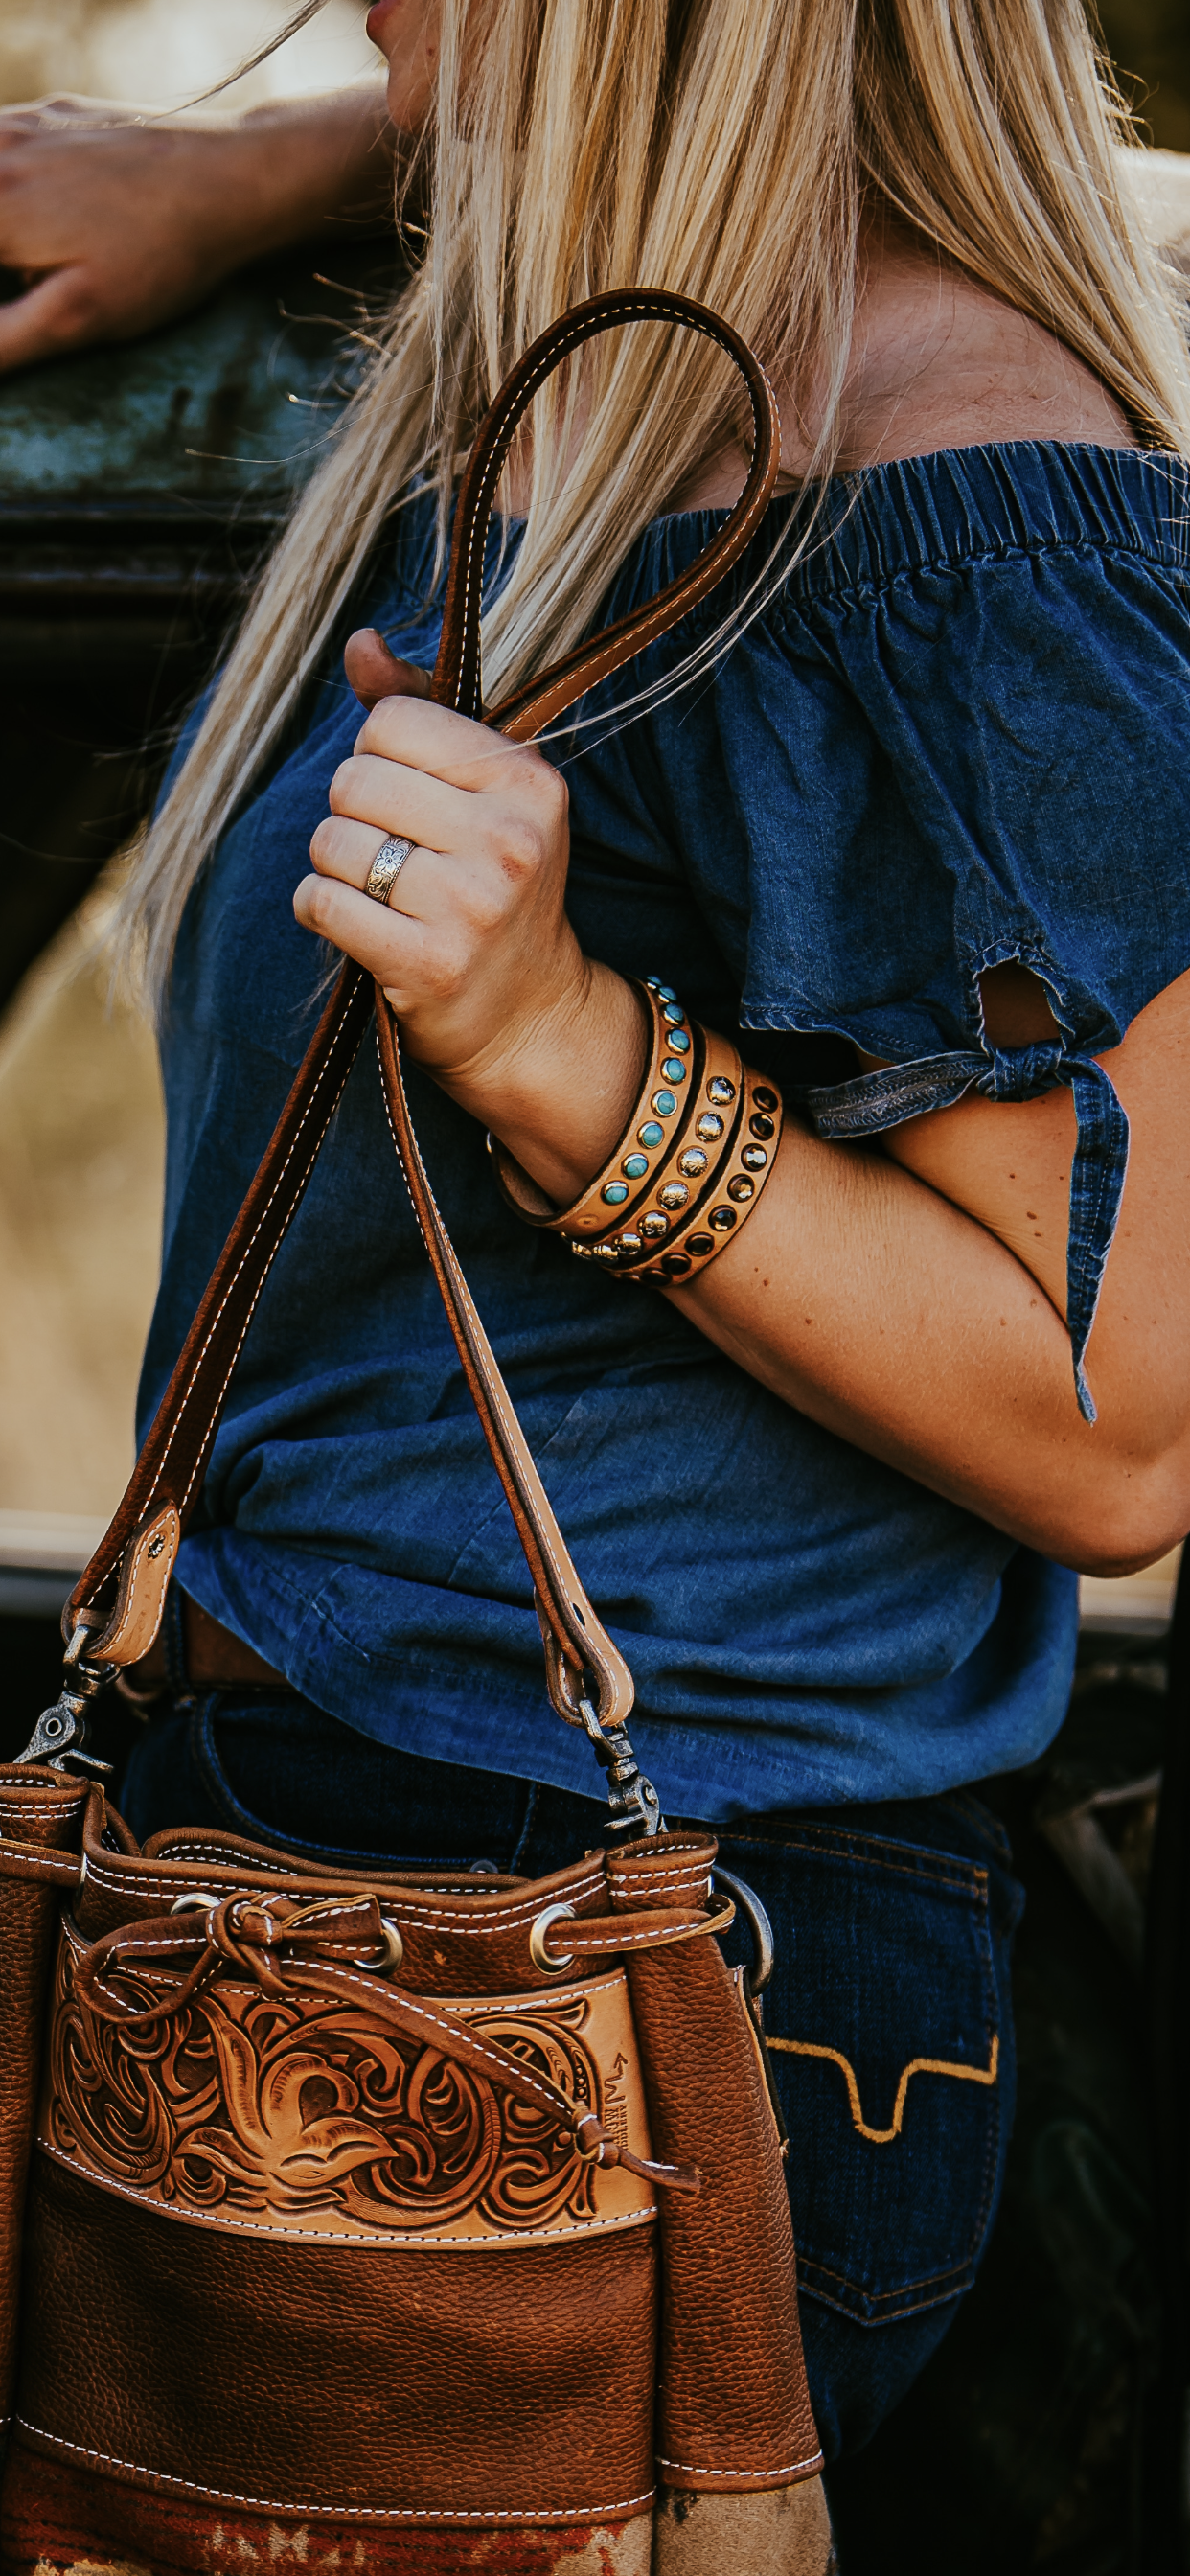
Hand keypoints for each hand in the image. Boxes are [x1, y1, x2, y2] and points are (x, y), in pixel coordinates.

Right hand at [0, 90, 392, 373]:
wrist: (231, 178)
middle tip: (30, 286)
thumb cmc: (161, 257)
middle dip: (2, 266)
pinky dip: (8, 186)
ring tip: (34, 266)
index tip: (15, 304)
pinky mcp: (46, 114)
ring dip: (4, 231)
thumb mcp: (77, 318)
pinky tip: (44, 217)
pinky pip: (1, 146)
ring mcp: (18, 122)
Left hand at [295, 631, 641, 1195]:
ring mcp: (471, 905)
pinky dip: (320, 910)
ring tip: (378, 891)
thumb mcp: (483, 794)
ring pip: (332, 842)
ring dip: (335, 866)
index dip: (379, 756)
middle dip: (351, 814)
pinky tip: (356, 925)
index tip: (410, 800)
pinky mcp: (428, 963)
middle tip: (387, 852)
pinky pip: (321, 903)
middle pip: (354, 779)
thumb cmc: (493, 889)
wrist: (530, 1016)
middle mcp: (509, 840)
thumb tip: (359, 642)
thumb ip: (420, 712)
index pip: (393, 721)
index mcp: (528, 782)